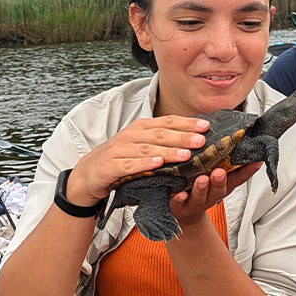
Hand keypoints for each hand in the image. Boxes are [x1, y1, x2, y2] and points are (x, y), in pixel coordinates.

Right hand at [68, 115, 208, 205]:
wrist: (88, 173)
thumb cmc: (120, 159)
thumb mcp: (140, 147)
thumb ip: (161, 143)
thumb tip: (192, 142)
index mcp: (141, 128)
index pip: (167, 122)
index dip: (187, 123)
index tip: (206, 126)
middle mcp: (131, 135)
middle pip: (160, 134)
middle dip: (182, 137)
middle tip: (201, 141)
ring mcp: (119, 149)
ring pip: (147, 149)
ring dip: (168, 152)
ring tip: (186, 155)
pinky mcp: (110, 166)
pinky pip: (129, 165)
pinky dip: (144, 164)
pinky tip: (158, 165)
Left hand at [169, 162, 261, 231]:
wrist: (183, 215)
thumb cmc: (201, 190)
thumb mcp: (218, 179)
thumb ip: (232, 167)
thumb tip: (254, 152)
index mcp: (220, 188)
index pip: (236, 179)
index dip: (246, 172)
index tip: (255, 161)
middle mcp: (208, 197)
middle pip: (217, 191)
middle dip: (219, 182)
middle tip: (220, 172)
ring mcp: (193, 202)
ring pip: (198, 197)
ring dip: (201, 189)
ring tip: (202, 179)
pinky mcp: (176, 207)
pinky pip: (177, 205)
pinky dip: (179, 200)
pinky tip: (178, 194)